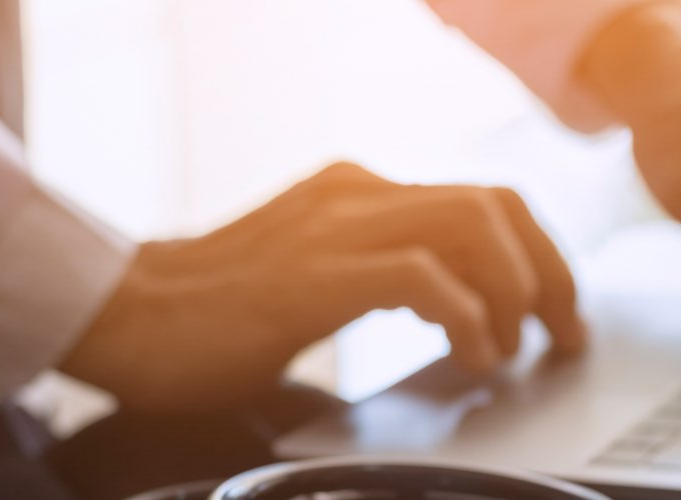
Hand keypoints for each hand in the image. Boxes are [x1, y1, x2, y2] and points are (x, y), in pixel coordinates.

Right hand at [58, 163, 582, 412]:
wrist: (119, 316)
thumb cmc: (212, 315)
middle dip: (547, 271)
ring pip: (471, 225)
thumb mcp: (316, 278)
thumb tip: (465, 317)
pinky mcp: (316, 271)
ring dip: (515, 290)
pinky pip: (422, 276)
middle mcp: (355, 193)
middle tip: (561, 332)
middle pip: (495, 202)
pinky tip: (471, 354)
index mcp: (358, 192)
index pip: (481, 198)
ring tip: (515, 345)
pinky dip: (466, 317)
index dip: (537, 252)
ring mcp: (335, 225)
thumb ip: (383, 277)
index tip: (557, 308)